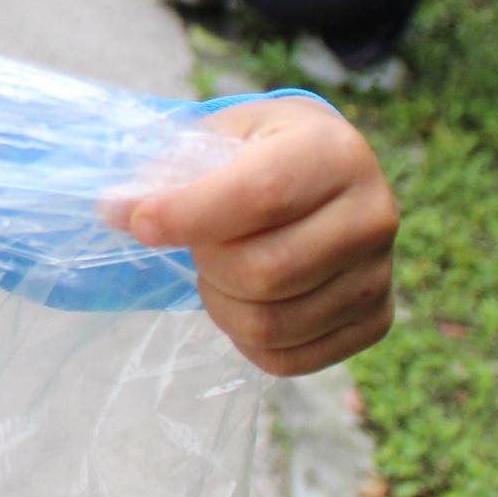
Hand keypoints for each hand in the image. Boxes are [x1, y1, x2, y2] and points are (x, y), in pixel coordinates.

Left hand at [100, 98, 396, 375]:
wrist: (327, 175)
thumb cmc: (263, 151)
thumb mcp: (222, 137)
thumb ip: (171, 170)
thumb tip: (116, 210)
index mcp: (334, 153)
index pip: (259, 196)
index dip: (189, 216)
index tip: (139, 223)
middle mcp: (373, 215)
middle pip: (265, 272)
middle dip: (207, 264)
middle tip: (197, 245)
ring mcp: (380, 275)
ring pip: (272, 324)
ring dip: (221, 303)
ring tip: (220, 270)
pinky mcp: (375, 321)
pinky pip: (288, 359)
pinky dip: (246, 339)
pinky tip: (244, 300)